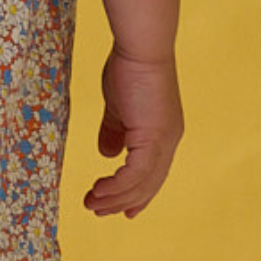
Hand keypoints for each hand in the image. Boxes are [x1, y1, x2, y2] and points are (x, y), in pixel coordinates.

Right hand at [83, 45, 182, 216]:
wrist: (141, 49)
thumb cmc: (129, 68)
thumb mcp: (119, 107)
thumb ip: (114, 131)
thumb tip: (107, 154)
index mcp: (164, 133)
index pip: (153, 173)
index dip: (138, 194)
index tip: (121, 209)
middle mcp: (169, 141)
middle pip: (149, 184)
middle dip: (123, 201)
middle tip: (98, 211)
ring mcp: (164, 141)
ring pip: (142, 183)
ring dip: (115, 197)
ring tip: (92, 203)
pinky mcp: (153, 138)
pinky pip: (135, 174)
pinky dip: (117, 186)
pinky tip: (99, 189)